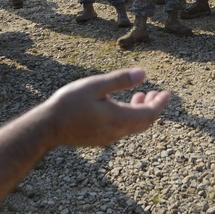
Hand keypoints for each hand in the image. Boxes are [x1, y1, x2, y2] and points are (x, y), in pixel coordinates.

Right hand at [45, 68, 170, 146]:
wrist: (47, 127)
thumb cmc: (69, 103)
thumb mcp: (95, 86)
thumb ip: (120, 80)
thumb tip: (143, 74)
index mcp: (119, 118)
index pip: (149, 114)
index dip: (160, 103)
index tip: (167, 93)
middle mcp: (117, 132)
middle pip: (144, 122)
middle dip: (153, 107)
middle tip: (156, 94)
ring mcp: (108, 138)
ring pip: (133, 127)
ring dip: (140, 112)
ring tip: (139, 96)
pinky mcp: (99, 139)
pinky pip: (122, 129)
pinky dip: (129, 117)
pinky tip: (120, 106)